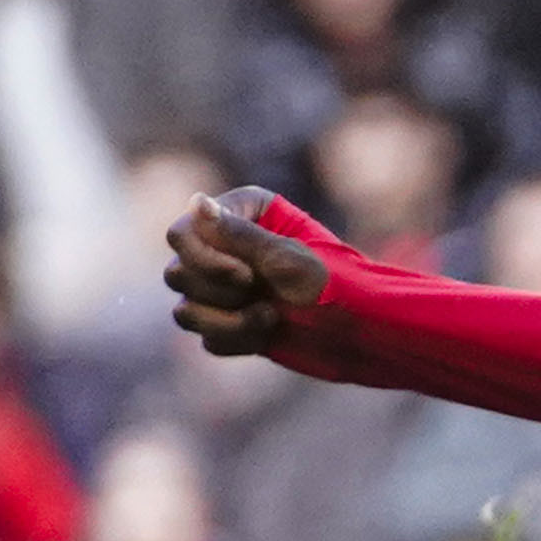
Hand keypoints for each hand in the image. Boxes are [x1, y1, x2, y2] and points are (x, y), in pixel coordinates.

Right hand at [164, 186, 332, 358]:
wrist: (362, 335)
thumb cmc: (334, 286)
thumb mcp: (287, 258)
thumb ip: (238, 234)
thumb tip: (197, 202)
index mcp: (239, 215)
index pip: (183, 234)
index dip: (205, 260)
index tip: (247, 276)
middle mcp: (225, 247)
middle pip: (178, 273)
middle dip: (219, 292)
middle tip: (260, 293)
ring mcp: (226, 286)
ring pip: (185, 309)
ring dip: (224, 321)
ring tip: (269, 318)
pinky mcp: (231, 321)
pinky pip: (206, 336)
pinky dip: (234, 338)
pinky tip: (267, 334)